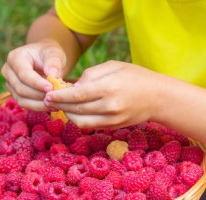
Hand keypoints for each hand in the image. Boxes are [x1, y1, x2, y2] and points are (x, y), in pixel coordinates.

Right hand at [1, 39, 65, 110]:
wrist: (44, 58)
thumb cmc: (48, 54)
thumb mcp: (54, 53)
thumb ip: (54, 62)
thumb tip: (53, 76)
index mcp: (15, 57)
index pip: (24, 74)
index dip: (36, 83)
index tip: (51, 88)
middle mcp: (8, 71)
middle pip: (21, 88)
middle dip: (39, 95)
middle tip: (56, 97)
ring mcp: (10, 84)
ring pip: (21, 99)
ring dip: (39, 104)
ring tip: (55, 104)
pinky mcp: (15, 94)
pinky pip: (24, 104)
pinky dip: (38, 107)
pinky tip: (51, 107)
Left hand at [44, 61, 165, 128]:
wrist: (158, 97)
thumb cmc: (135, 76)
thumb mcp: (113, 66)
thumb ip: (90, 75)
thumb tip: (72, 87)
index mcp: (108, 87)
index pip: (76, 95)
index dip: (59, 96)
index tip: (47, 95)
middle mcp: (109, 106)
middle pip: (76, 109)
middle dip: (59, 105)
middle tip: (48, 101)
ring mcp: (112, 119)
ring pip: (81, 122)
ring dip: (67, 114)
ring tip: (60, 106)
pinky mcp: (113, 127)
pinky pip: (90, 126)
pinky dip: (79, 119)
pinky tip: (74, 112)